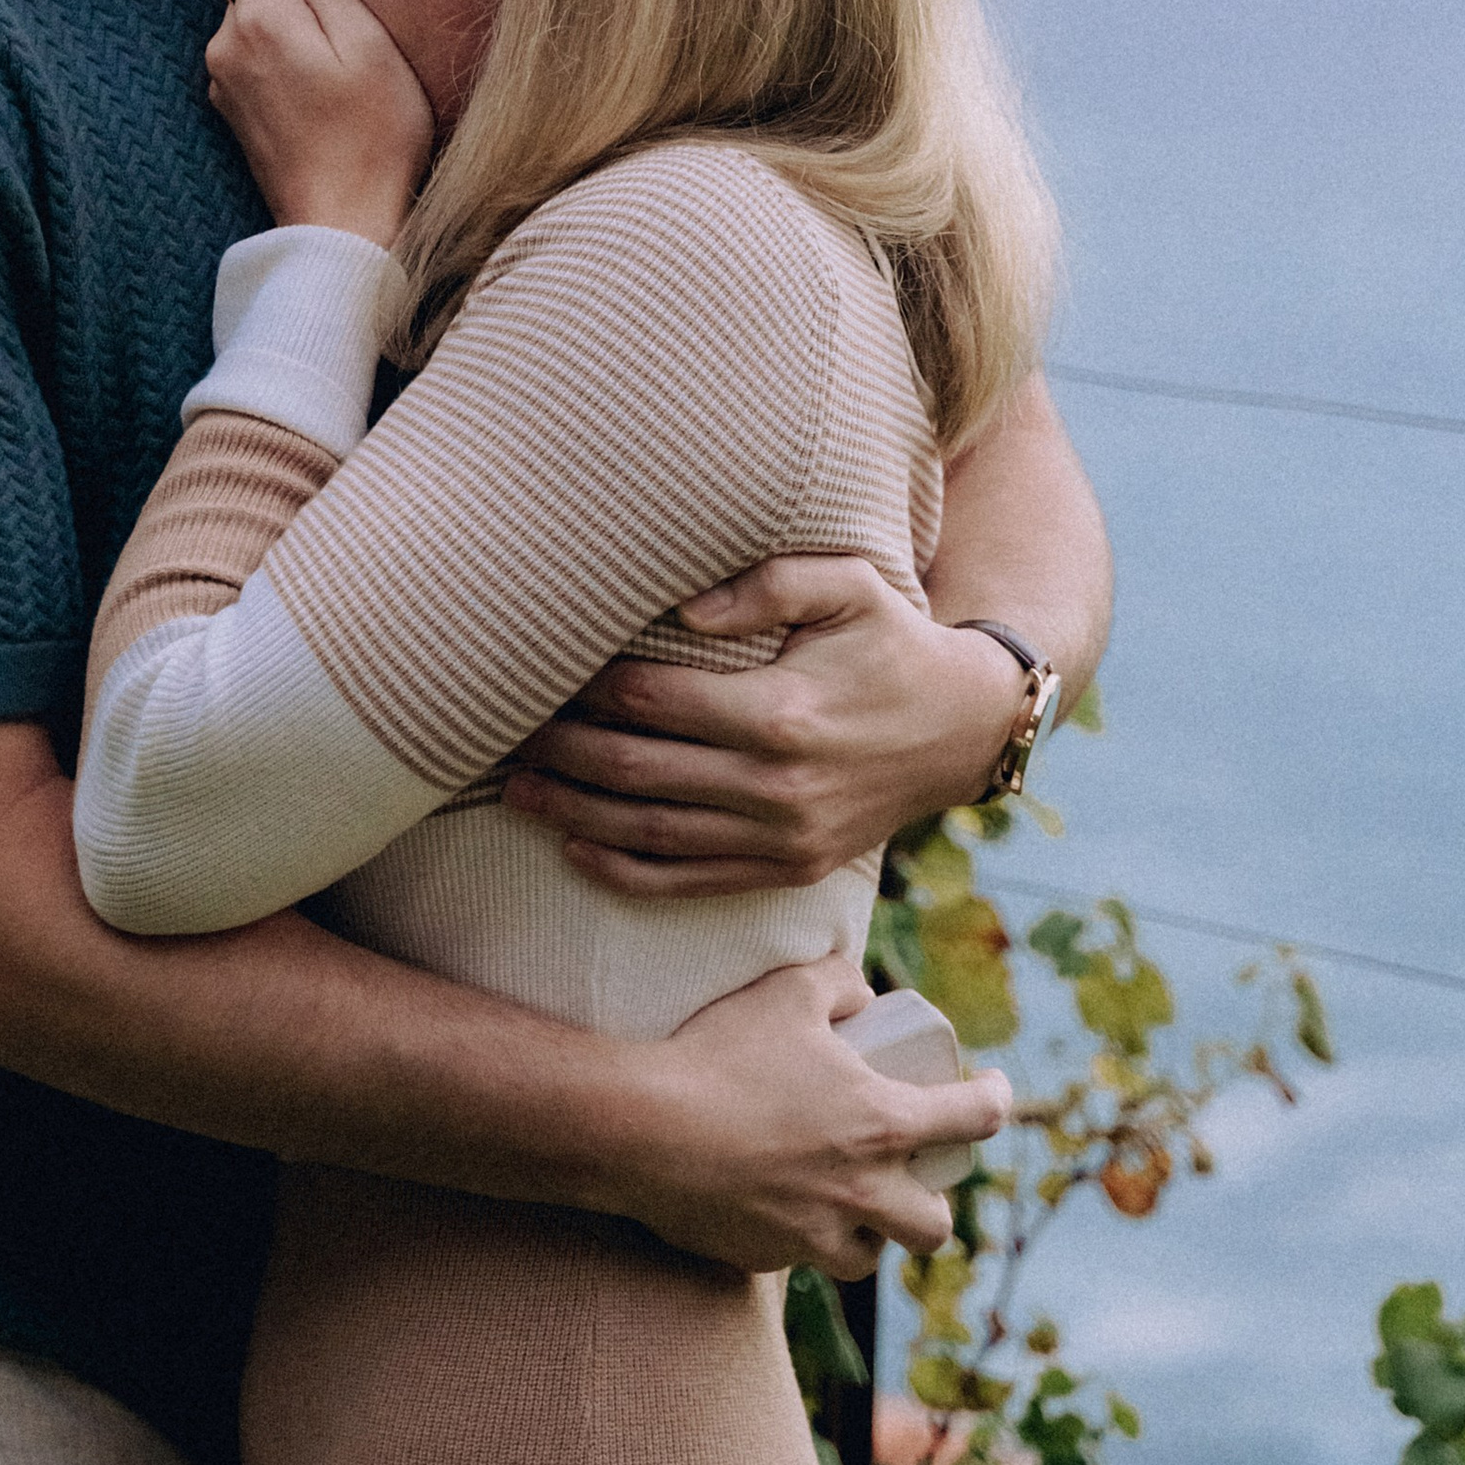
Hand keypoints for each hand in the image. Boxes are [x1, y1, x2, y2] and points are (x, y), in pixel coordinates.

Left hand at [208, 0, 433, 246]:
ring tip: (342, 52)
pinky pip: (253, 57)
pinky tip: (323, 84)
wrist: (345, 227)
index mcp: (257, 16)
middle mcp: (224, 43)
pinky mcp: (231, 112)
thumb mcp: (365, 40)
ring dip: (291, 20)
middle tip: (353, 8)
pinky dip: (282, 55)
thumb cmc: (374, 134)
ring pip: (253, 18)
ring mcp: (222, 81)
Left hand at [503, 558, 1026, 895]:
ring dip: (572, 813)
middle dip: (558, 750)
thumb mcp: (850, 584)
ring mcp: (781, 837)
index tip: (537, 667)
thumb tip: (683, 610)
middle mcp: (776, 785)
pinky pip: (690, 882)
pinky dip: (625, 871)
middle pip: (634, 770)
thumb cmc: (893, 637)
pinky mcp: (787, 869)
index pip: (652, 701)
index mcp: (782, 711)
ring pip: (650, 834)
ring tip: (512, 789)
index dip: (585, 687)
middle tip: (500, 729)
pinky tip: (575, 848)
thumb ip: (768, 582)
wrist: (964, 727)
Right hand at [613, 956, 1010, 1276]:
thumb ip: (838, 982)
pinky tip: (771, 1203)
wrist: (644, 1129)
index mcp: (880, 1124)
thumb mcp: (786, 991)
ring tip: (844, 1202)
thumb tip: (864, 997)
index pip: (973, 1120)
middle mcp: (861, 1191)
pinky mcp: (765, 1259)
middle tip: (907, 1173)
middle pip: (934, 1224)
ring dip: (868, 1232)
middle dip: (932, 1203)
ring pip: (869, 1256)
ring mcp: (814, 1235)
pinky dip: (799, 1237)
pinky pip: (798, 1259)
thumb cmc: (720, 1055)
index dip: (994, 1100)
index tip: (992, 1091)